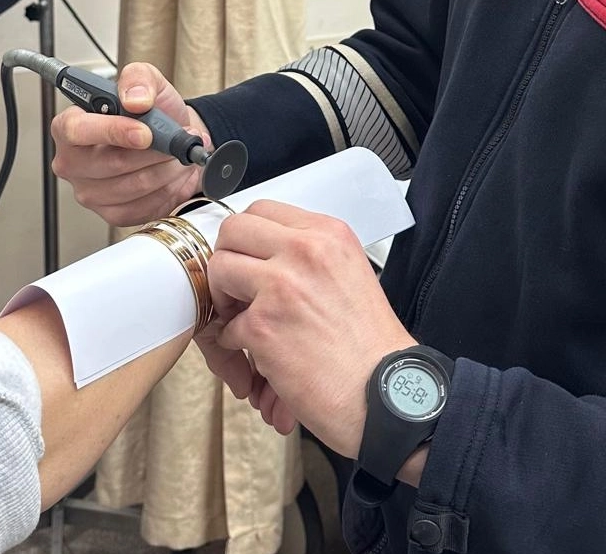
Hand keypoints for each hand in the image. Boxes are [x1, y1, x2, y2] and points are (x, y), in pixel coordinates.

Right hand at [50, 62, 206, 225]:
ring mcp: (89, 191)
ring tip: (176, 154)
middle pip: (112, 162)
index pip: (76, 131)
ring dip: (165, 168)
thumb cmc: (152, 112)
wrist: (172, 139)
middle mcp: (73, 161)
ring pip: (134, 184)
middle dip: (154, 150)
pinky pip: (143, 206)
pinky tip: (168, 174)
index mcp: (69, 125)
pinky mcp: (111, 213)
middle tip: (174, 139)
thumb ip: (138, 79)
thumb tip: (135, 98)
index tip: (145, 132)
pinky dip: (166, 189)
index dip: (113, 131)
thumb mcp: (148, 80)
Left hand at [200, 200, 416, 457]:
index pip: (262, 210)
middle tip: (236, 290)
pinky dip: (234, 348)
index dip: (246, 239)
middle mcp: (305, 250)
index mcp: (328, 235)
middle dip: (227, 260)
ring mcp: (281, 286)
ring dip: (224, 300)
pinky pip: (224, 327)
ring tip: (244, 323)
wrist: (387, 395)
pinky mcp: (263, 326)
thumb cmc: (371, 348)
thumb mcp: (349, 275)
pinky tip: (261, 359)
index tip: (248, 262)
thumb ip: (309, 257)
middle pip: (233, 231)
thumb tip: (264, 256)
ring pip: (218, 271)